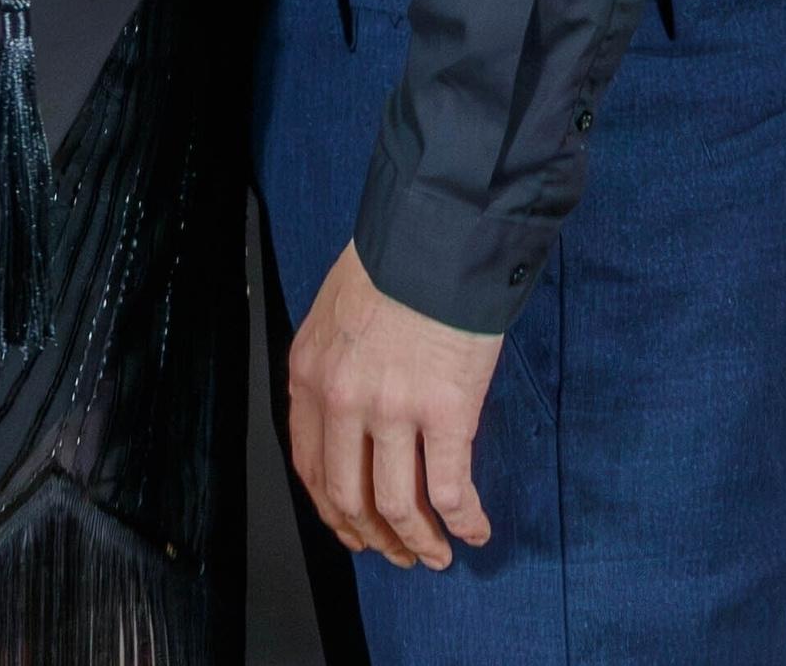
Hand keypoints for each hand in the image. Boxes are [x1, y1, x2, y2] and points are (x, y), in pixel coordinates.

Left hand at [287, 241, 501, 570]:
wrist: (435, 230)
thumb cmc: (391, 260)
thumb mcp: (335, 312)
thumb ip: (333, 365)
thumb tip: (349, 414)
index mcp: (310, 374)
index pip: (310, 467)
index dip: (333, 510)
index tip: (352, 528)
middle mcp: (342, 400)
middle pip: (350, 497)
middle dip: (375, 537)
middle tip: (396, 553)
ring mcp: (392, 409)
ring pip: (397, 506)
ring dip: (418, 542)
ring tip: (435, 555)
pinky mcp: (444, 412)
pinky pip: (449, 490)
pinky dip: (462, 520)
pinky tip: (474, 530)